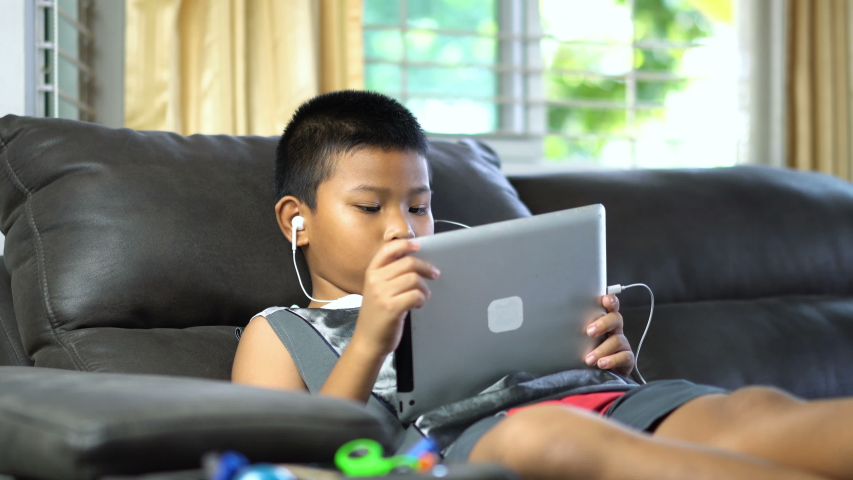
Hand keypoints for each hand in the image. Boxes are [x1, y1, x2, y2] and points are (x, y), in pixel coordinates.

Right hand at [353, 239, 439, 356]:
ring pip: (414, 279)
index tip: (418, 246)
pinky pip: (415, 295)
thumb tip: (414, 263)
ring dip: (424, 288)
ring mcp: (382, 294)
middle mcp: (375, 280)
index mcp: (371, 273)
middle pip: (408, 263)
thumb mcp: (376, 290)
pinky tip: (418, 304)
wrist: (367, 341)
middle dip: (426, 268)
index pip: (388, 250)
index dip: (405, 244)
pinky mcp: (391, 308)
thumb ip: (389, 275)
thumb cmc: (376, 315)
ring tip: (423, 296)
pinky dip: (422, 299)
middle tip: (434, 274)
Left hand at [584, 295, 634, 376]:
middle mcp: (615, 330)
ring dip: (602, 349)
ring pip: (617, 340)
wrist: (600, 375)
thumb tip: (558, 325)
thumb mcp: (581, 340)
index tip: (604, 299)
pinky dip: (612, 360)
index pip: (611, 307)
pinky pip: (624, 357)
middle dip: (603, 323)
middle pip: (616, 319)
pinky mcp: (627, 359)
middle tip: (589, 331)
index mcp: (605, 322)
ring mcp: (623, 345)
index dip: (610, 301)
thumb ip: (576, 332)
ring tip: (589, 359)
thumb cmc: (588, 353)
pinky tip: (601, 364)